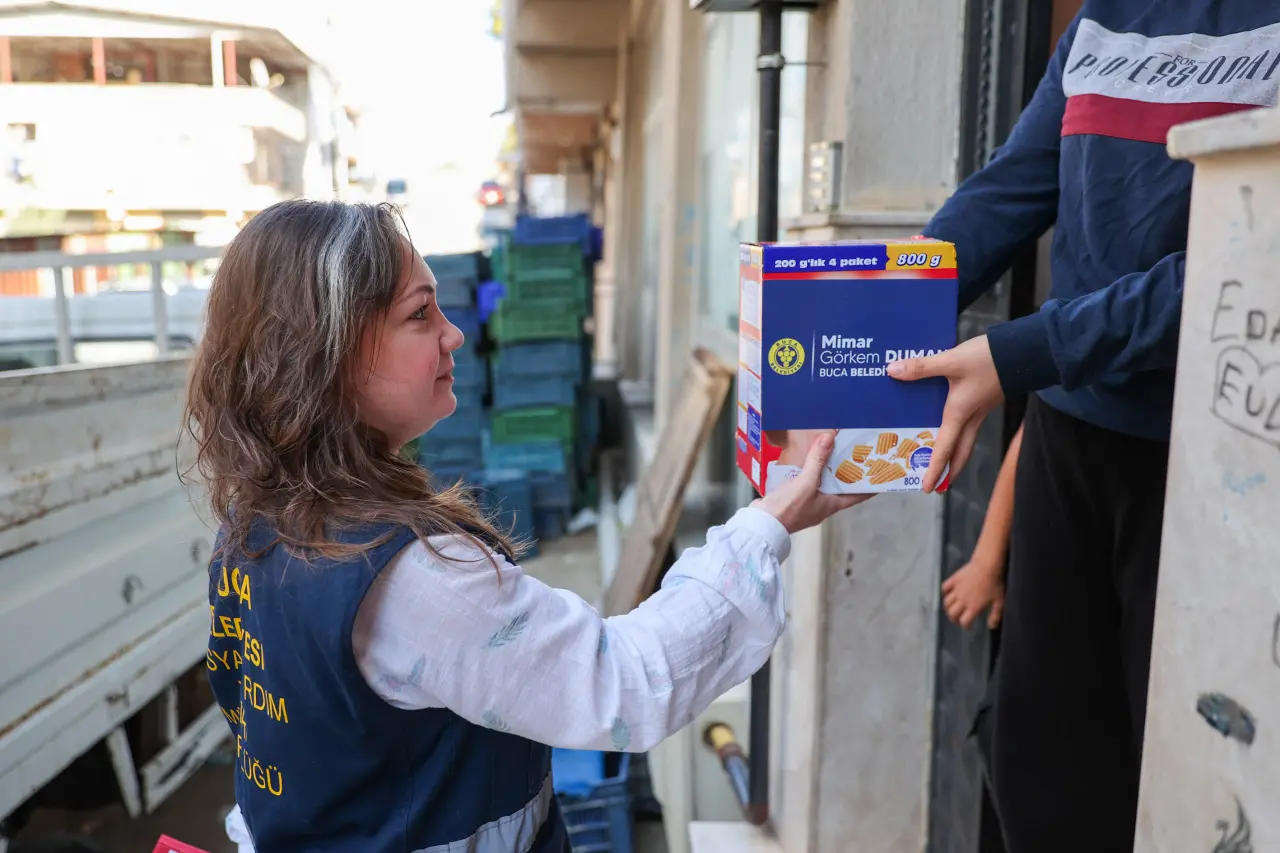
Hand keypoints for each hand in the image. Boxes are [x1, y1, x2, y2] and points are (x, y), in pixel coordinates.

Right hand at [756, 431, 871, 532]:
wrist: (762, 523)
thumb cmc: (788, 509)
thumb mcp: (806, 482)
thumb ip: (817, 460)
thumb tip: (829, 438)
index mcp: (831, 505)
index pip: (857, 496)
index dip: (869, 487)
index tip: (880, 477)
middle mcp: (822, 505)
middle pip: (839, 487)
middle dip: (847, 473)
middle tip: (855, 456)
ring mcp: (807, 504)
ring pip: (822, 484)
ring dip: (826, 471)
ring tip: (831, 454)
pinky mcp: (792, 500)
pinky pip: (805, 484)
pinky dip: (808, 473)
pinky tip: (805, 463)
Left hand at [887, 335, 1002, 492]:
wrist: (1023, 350)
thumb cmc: (987, 359)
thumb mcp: (951, 361)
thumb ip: (921, 367)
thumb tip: (893, 371)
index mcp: (959, 414)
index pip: (945, 450)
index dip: (936, 470)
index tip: (928, 488)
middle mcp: (971, 417)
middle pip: (961, 452)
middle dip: (950, 470)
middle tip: (939, 485)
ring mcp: (980, 410)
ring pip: (966, 440)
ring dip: (955, 454)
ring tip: (943, 461)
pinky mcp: (984, 399)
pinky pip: (969, 424)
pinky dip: (959, 433)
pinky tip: (950, 424)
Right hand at [942, 556, 1004, 629]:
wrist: (987, 565)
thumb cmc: (995, 583)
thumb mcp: (999, 601)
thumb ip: (995, 615)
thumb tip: (991, 626)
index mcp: (973, 607)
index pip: (964, 621)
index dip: (965, 626)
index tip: (968, 626)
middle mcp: (962, 600)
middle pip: (952, 614)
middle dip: (954, 619)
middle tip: (957, 619)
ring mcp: (956, 590)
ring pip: (947, 603)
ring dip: (948, 608)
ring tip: (952, 609)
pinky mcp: (954, 580)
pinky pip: (945, 588)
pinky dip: (945, 592)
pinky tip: (948, 593)